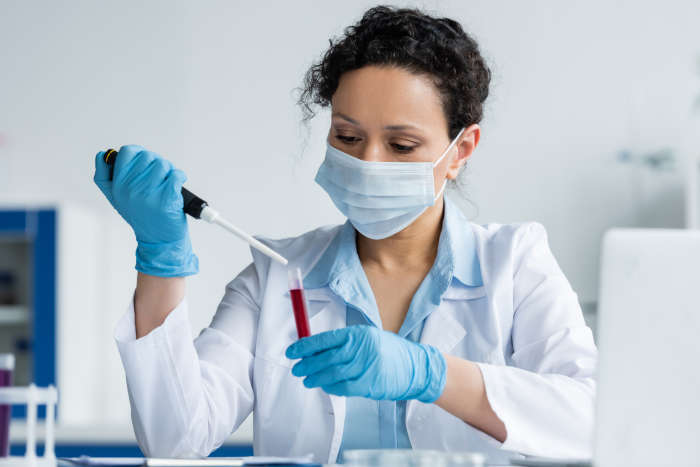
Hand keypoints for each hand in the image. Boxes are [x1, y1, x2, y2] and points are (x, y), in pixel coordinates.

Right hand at [93, 145, 197, 276]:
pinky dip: (180, 177)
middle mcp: (129, 189)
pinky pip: (176, 175)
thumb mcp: (116, 198)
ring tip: (166, 184)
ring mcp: (147, 194)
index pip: (126, 152)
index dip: (138, 153)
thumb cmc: (140, 215)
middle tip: (158, 177)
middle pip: (147, 156)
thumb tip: (103, 154)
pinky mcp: (166, 199)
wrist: (158, 240)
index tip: (145, 163)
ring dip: (169, 171)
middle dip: (156, 163)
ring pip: (163, 164)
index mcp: (116, 186)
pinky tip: (176, 187)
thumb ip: (104, 176)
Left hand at [285, 325, 445, 401]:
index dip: (305, 346)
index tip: (292, 352)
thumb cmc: (390, 351)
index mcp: (358, 334)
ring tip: (307, 380)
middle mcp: (361, 348)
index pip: (325, 339)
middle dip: (307, 364)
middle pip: (326, 358)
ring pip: (332, 374)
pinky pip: (343, 388)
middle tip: (297, 369)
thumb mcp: (368, 338)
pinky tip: (325, 387)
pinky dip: (332, 388)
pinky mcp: (369, 384)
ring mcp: (366, 367)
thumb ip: (344, 342)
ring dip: (316, 378)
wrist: (415, 367)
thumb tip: (315, 348)